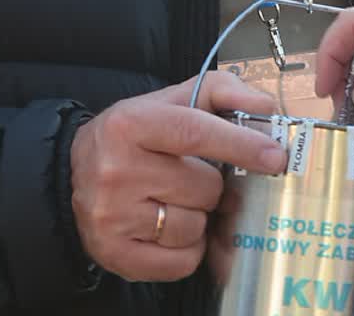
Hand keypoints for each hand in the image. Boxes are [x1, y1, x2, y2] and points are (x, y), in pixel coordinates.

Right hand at [69, 72, 286, 282]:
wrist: (77, 169)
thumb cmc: (138, 133)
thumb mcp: (173, 100)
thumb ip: (222, 92)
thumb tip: (265, 106)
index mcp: (132, 124)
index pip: (196, 133)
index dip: (241, 145)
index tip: (276, 157)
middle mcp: (116, 170)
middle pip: (204, 188)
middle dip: (212, 185)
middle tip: (192, 177)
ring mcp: (112, 215)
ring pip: (194, 227)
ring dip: (197, 217)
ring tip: (174, 200)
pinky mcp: (114, 253)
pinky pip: (181, 261)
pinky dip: (186, 248)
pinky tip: (167, 227)